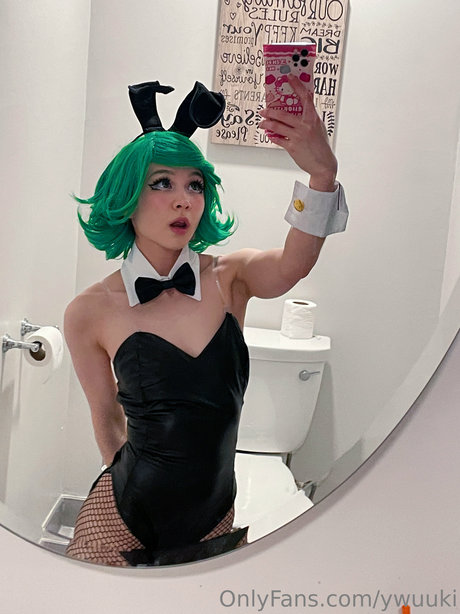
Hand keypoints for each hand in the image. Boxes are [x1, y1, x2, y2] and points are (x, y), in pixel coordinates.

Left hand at [259, 74, 336, 190]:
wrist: (323, 164)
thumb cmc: (321, 146)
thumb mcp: (318, 128)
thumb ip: (309, 118)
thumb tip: (300, 111)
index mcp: (313, 118)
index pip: (305, 97)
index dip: (297, 85)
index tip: (289, 78)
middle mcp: (305, 125)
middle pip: (283, 114)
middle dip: (270, 111)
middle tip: (263, 110)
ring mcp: (298, 136)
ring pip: (277, 126)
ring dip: (267, 124)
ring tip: (262, 122)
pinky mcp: (292, 147)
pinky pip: (278, 139)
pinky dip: (272, 136)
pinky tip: (268, 134)